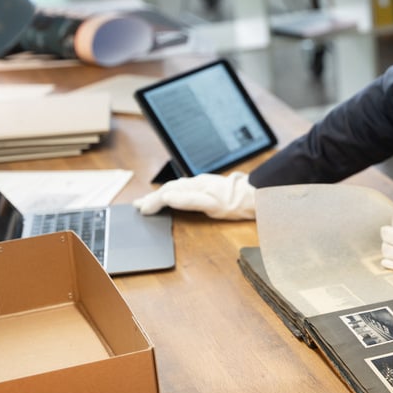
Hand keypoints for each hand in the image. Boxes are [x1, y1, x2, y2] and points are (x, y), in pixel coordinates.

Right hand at [133, 171, 255, 219]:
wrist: (255, 195)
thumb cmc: (236, 203)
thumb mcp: (212, 205)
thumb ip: (189, 200)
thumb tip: (167, 196)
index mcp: (196, 187)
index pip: (169, 193)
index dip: (154, 202)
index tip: (142, 210)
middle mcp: (197, 182)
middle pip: (169, 189)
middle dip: (152, 198)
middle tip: (138, 206)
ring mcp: (202, 183)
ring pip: (175, 187)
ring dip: (160, 194)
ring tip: (147, 201)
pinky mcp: (207, 185)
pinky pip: (183, 187)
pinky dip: (171, 192)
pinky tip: (169, 195)